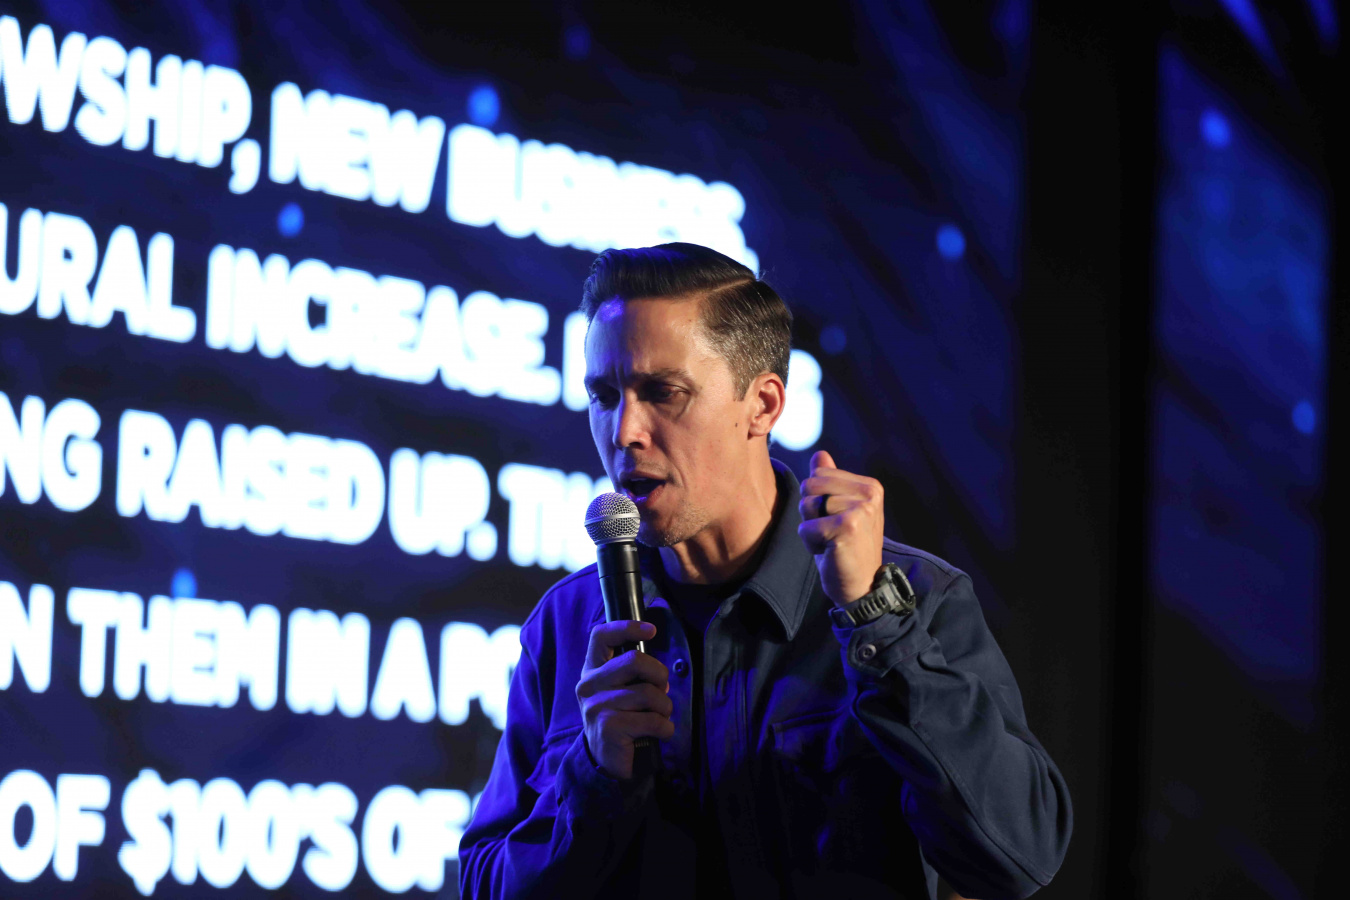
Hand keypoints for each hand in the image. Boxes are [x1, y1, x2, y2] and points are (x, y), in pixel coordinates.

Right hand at [575, 620, 674, 779]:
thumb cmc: (621, 719)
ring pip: (649, 693)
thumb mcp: (620, 691)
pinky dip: (666, 728)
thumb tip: (660, 672)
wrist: (605, 761)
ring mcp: (596, 706)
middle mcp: (588, 685)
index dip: (627, 627)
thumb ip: (634, 673)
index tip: (651, 630)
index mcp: (591, 670)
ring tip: (659, 717)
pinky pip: (654, 720)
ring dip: (665, 707)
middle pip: (635, 660)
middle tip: (661, 692)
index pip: (601, 636)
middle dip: (660, 676)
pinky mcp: (609, 727)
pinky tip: (659, 733)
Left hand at [798, 449, 884, 606]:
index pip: (818, 474)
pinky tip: (830, 552)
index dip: (817, 501)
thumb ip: (831, 481)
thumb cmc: (847, 548)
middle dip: (811, 512)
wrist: (861, 587)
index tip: (836, 521)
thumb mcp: (839, 511)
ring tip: (832, 542)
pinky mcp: (847, 527)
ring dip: (811, 529)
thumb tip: (820, 454)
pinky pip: (805, 528)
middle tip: (833, 533)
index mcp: (869, 486)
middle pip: (810, 486)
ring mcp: (860, 509)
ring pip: (806, 506)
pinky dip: (810, 544)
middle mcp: (869, 494)